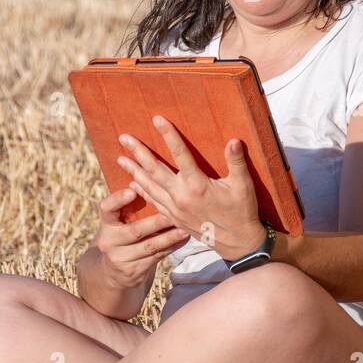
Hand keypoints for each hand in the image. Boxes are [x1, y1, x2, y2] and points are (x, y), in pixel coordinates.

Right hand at [91, 186, 190, 289]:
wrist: (112, 272)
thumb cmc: (122, 235)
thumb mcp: (118, 221)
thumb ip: (129, 205)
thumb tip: (148, 174)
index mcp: (106, 223)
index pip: (107, 208)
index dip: (118, 200)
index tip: (131, 190)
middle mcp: (109, 241)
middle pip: (135, 230)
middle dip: (156, 222)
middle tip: (173, 212)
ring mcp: (120, 259)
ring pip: (150, 246)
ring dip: (170, 237)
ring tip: (185, 227)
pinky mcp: (133, 272)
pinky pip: (157, 257)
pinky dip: (172, 247)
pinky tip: (184, 239)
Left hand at [116, 114, 265, 261]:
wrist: (238, 243)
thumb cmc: (242, 211)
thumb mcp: (243, 186)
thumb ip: (237, 162)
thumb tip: (233, 140)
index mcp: (197, 185)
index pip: (179, 154)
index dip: (168, 135)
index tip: (157, 119)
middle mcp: (181, 196)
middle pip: (155, 170)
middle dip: (138, 152)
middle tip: (123, 138)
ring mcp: (175, 208)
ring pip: (149, 186)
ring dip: (134, 171)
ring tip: (119, 158)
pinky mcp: (174, 218)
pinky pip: (153, 202)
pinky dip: (142, 191)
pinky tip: (132, 183)